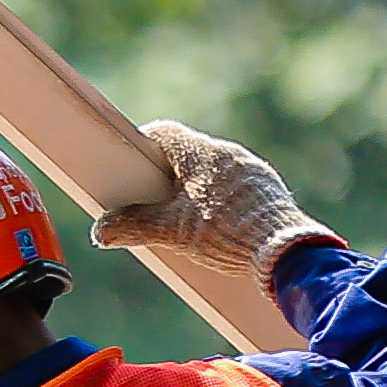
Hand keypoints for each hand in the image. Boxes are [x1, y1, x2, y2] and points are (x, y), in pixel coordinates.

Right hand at [95, 120, 337, 288]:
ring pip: (212, 173)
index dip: (142, 148)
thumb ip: (133, 227)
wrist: (285, 252)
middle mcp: (229, 154)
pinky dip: (219, 203)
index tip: (130, 168)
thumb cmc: (225, 233)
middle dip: (166, 177)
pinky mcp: (267, 192)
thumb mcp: (170, 233)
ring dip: (194, 192)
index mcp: (202, 153)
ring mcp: (252, 172)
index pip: (164, 134)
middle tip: (151, 204)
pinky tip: (216, 230)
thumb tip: (102, 230)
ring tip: (184, 223)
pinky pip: (235, 189)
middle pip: (187, 155)